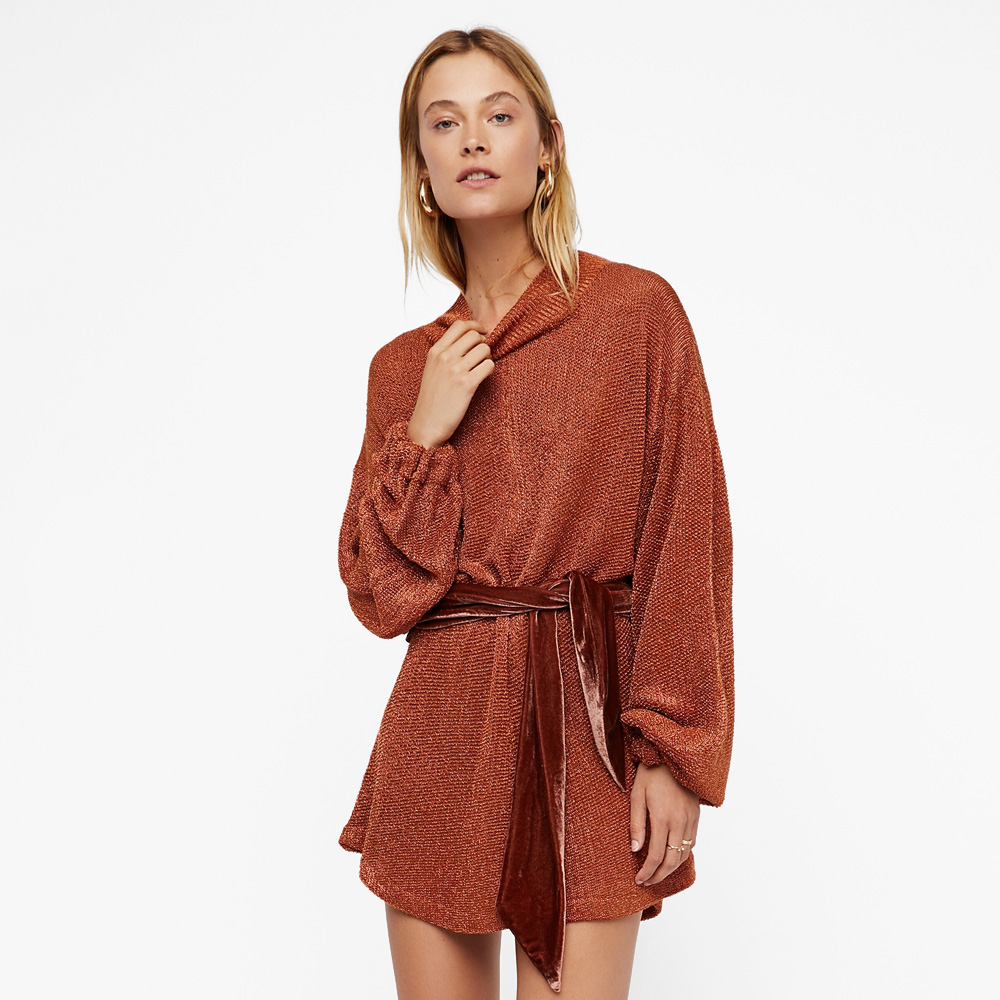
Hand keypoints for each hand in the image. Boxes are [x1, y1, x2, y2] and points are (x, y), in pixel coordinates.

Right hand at [407, 319, 493, 447]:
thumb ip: (445, 352)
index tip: (482, 332)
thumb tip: (470, 338)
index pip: (459, 325)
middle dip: (483, 342)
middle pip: (474, 335)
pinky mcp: (467, 384)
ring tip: (482, 368)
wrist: (427, 423)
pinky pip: (489, 365)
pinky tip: (483, 377)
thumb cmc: (432, 398)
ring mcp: (455, 370)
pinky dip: (490, 370)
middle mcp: (444, 357)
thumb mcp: (432, 369)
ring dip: (487, 357)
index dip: (475, 326)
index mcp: (435, 351)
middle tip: (482, 355)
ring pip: (484, 349)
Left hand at [630, 761, 699, 885]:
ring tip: (658, 873)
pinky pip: (691, 842)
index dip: (648, 872)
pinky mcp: (696, 816)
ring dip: (672, 868)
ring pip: (684, 854)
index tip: (639, 879)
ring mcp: (691, 819)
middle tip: (647, 882)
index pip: (656, 856)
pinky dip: (682, 854)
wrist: (672, 756)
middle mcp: (680, 822)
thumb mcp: (637, 796)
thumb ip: (636, 824)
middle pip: (672, 861)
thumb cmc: (650, 774)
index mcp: (663, 818)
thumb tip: (635, 850)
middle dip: (659, 876)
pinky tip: (671, 856)